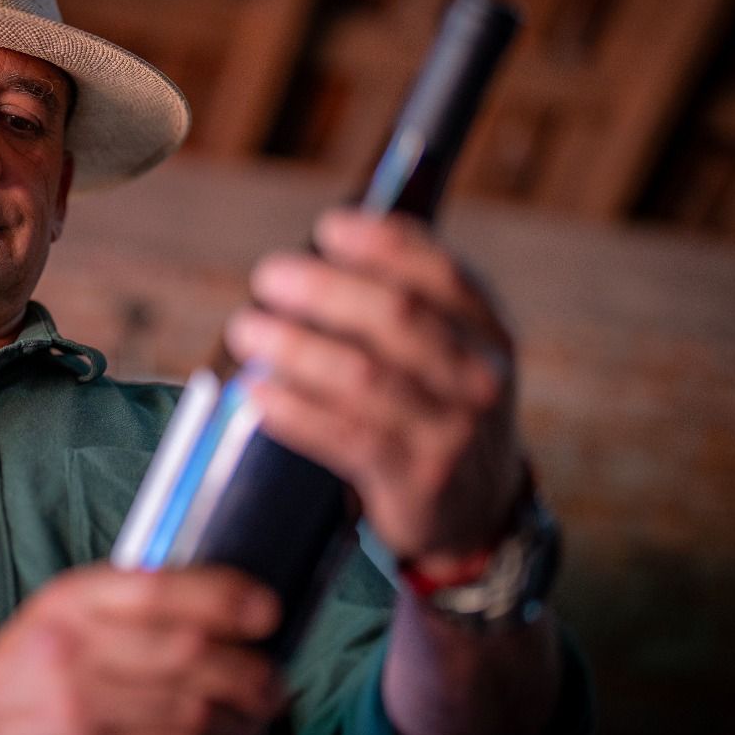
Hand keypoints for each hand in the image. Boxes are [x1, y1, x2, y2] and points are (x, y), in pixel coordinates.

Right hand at [0, 563, 283, 734]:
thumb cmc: (24, 670)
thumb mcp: (61, 612)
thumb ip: (127, 601)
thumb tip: (221, 603)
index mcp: (72, 605)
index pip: (161, 591)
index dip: (226, 597)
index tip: (265, 610)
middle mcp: (77, 655)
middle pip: (190, 655)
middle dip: (250, 668)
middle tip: (272, 677)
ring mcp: (84, 717)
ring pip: (193, 714)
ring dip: (243, 717)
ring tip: (259, 713)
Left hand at [227, 208, 524, 567]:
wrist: (478, 507)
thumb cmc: (437, 407)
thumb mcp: (448, 351)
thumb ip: (403, 302)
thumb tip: (313, 256)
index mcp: (487, 329)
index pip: (441, 272)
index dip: (383, 245)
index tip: (328, 227)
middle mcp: (478, 376)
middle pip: (397, 316)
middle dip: (325, 289)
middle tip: (269, 275)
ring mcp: (450, 430)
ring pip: (362, 378)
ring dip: (295, 348)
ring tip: (247, 331)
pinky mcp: (415, 479)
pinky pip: (343, 436)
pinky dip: (294, 410)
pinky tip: (256, 393)